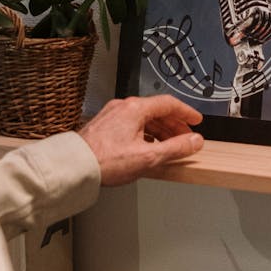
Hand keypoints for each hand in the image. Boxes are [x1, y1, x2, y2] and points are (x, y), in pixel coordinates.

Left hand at [79, 95, 203, 185]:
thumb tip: (195, 141)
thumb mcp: (148, 157)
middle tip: (186, 137)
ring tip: (169, 145)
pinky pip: (132, 124)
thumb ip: (176, 148)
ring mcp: (112, 115)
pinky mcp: (104, 126)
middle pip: (156, 110)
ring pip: (143, 118)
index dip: (186, 112)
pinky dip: (146, 133)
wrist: (75, 166)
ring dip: (160, 130)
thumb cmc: (105, 161)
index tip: (196, 120)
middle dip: (174, 124)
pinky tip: (148, 146)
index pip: (168, 103)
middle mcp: (123, 107)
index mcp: (135, 108)